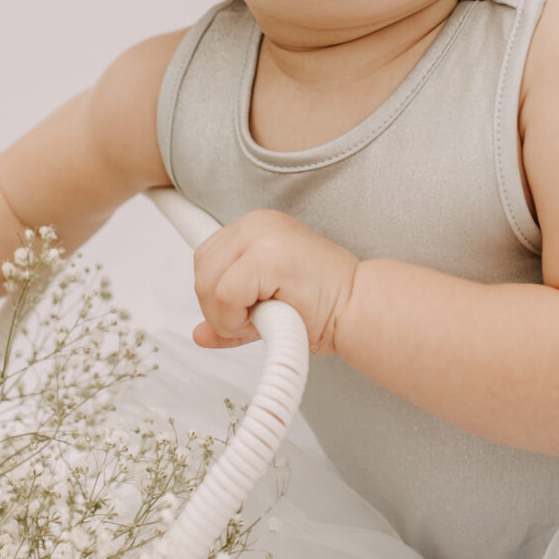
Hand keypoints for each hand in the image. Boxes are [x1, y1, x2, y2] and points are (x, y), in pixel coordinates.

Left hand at [190, 209, 361, 355]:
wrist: (359, 309)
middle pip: (201, 270)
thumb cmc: (324, 306)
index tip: (226, 309)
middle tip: (252, 322)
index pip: (208, 256)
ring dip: (228, 317)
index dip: (212, 290)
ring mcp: (262, 234)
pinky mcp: (268, 254)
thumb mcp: (266, 311)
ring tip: (264, 320)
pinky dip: (237, 320)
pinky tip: (268, 320)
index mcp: (256, 228)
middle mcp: (256, 224)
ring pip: (207, 283)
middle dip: (218, 309)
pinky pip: (224, 295)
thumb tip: (198, 335)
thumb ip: (231, 317)